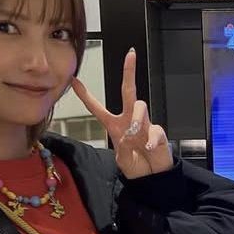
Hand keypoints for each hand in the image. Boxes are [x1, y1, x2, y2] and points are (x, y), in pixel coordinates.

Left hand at [72, 48, 172, 178]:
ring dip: (136, 118)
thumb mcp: (121, 159)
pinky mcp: (158, 133)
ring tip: (134, 132)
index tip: (74, 81)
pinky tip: (148, 147)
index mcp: (115, 125)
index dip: (85, 95)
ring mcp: (145, 124)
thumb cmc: (135, 165)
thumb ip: (122, 147)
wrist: (152, 177)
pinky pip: (154, 130)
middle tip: (131, 55)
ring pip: (140, 107)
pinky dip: (150, 140)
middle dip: (129, 72)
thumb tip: (129, 134)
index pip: (97, 108)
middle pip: (128, 91)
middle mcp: (130, 120)